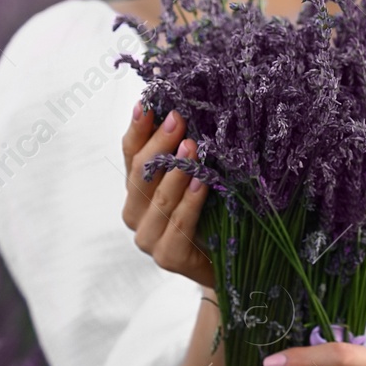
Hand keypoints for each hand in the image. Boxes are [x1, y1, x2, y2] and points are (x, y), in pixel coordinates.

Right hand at [121, 103, 214, 286]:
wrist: (235, 263)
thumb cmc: (216, 214)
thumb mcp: (199, 176)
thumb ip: (186, 152)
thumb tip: (184, 109)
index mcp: (138, 189)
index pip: (130, 152)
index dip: (138, 127)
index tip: (150, 102)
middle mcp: (136, 213)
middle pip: (140, 173)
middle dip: (159, 143)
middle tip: (178, 118)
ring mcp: (148, 238)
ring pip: (157, 199)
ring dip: (175, 171)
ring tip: (192, 146)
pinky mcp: (167, 258)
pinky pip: (178, 226)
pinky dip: (189, 203)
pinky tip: (202, 183)